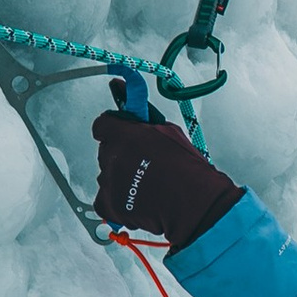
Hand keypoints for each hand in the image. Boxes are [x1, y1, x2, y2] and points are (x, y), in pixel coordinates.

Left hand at [92, 107, 241, 249]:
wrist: (194, 205)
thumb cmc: (188, 170)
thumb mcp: (169, 132)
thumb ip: (143, 116)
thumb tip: (128, 92)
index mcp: (124, 135)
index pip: (102, 125)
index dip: (113, 129)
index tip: (121, 132)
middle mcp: (112, 157)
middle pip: (107, 151)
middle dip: (121, 154)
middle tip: (143, 162)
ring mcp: (109, 181)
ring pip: (107, 174)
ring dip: (121, 177)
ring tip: (146, 184)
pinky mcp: (109, 204)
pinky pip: (103, 200)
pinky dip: (116, 201)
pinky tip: (135, 200)